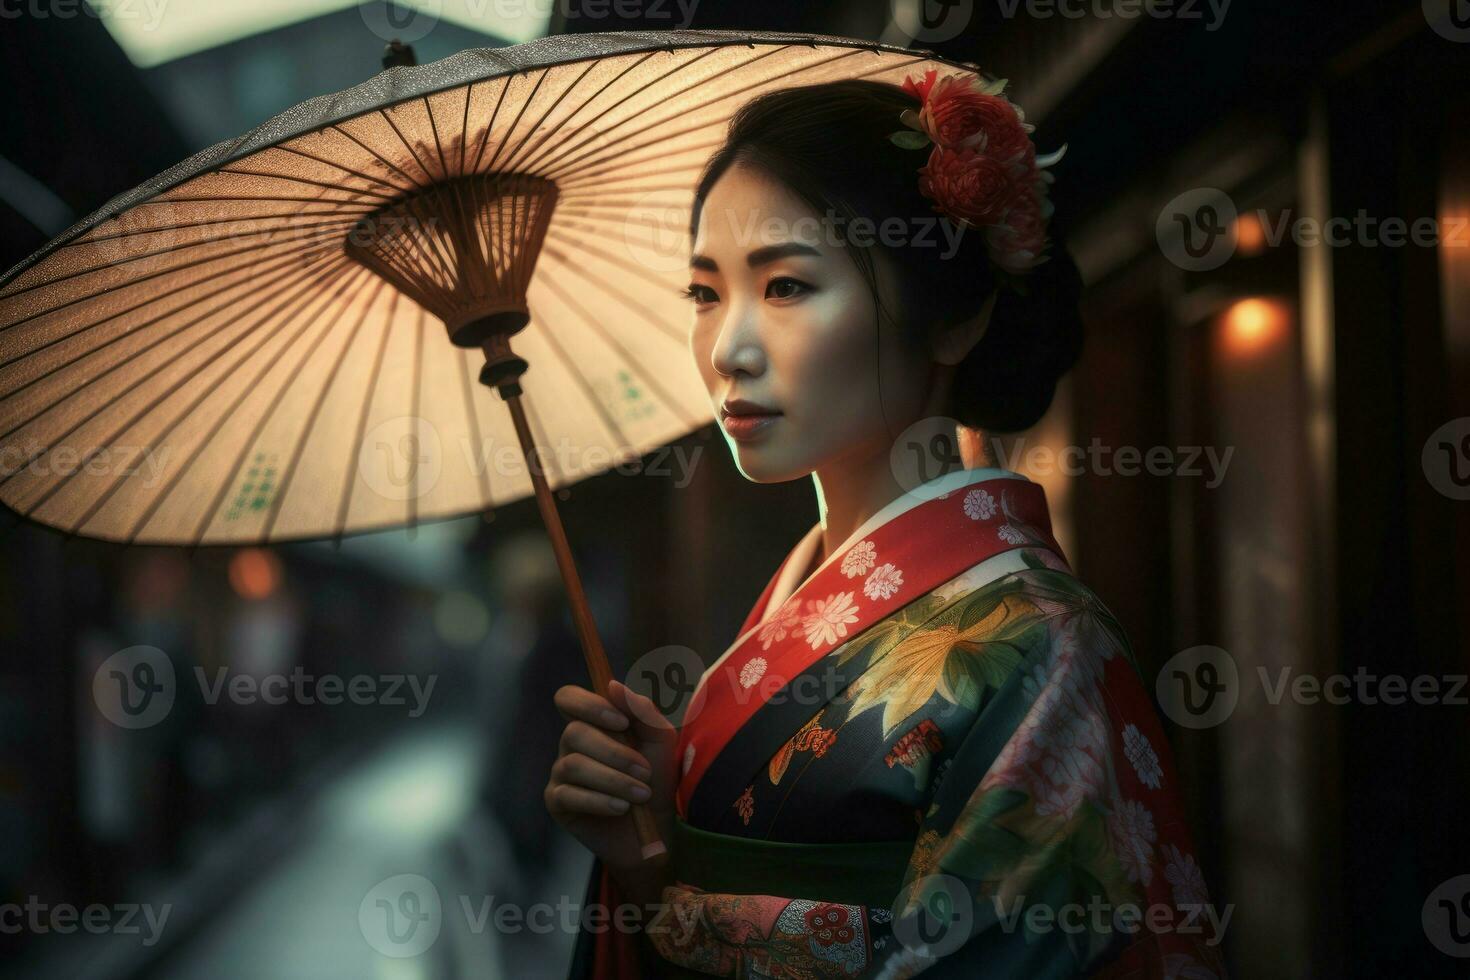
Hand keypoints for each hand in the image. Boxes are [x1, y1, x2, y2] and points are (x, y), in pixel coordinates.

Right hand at [546, 679, 677, 880]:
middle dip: (615, 753)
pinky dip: (601, 801)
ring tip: (640, 796)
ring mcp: (561, 772)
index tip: (622, 722)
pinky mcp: (557, 802)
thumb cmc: (657, 780)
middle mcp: (572, 744)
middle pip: (574, 732)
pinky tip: (621, 809)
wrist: (657, 829)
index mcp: (593, 723)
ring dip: (613, 780)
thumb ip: (643, 711)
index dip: (589, 704)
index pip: (568, 698)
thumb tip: (613, 686)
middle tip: (645, 772)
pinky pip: (569, 795)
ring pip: (574, 764)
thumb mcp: (660, 742)